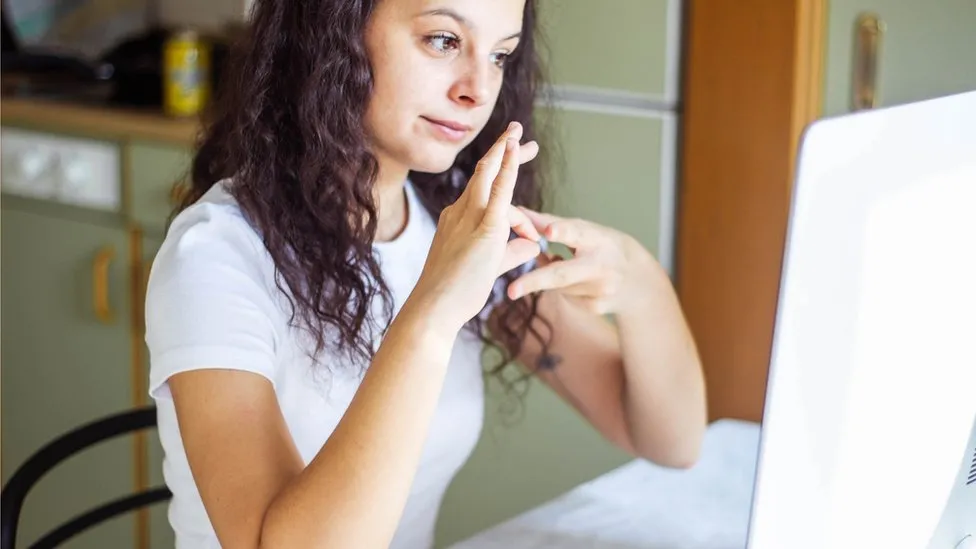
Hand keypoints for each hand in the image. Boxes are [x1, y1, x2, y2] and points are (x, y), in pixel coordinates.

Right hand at [407, 122, 542, 333]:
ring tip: (524, 139)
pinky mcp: (484, 228)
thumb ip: (511, 252)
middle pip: (484, 172)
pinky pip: (500, 192)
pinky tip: (516, 149)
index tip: (511, 157)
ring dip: (507, 153)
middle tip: (519, 132)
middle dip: (503, 150)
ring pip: (488, 175)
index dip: (498, 172)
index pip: (482, 189)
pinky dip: (509, 168)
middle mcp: (459, 211)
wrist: (434, 308)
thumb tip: (532, 244)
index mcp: (457, 219)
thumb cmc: (455, 294)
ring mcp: (469, 217)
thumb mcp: (489, 267)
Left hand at [507, 209, 660, 315]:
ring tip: (564, 264)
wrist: (640, 283)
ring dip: (550, 277)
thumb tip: (517, 211)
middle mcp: (601, 266)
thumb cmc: (607, 248)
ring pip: (557, 285)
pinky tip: (581, 282)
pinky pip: (565, 296)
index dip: (563, 231)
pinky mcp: (594, 307)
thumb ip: (553, 224)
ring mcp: (599, 290)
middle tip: (510, 290)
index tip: (548, 232)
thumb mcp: (589, 232)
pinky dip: (563, 289)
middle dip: (534, 281)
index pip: (579, 233)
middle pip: (562, 274)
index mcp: (600, 239)